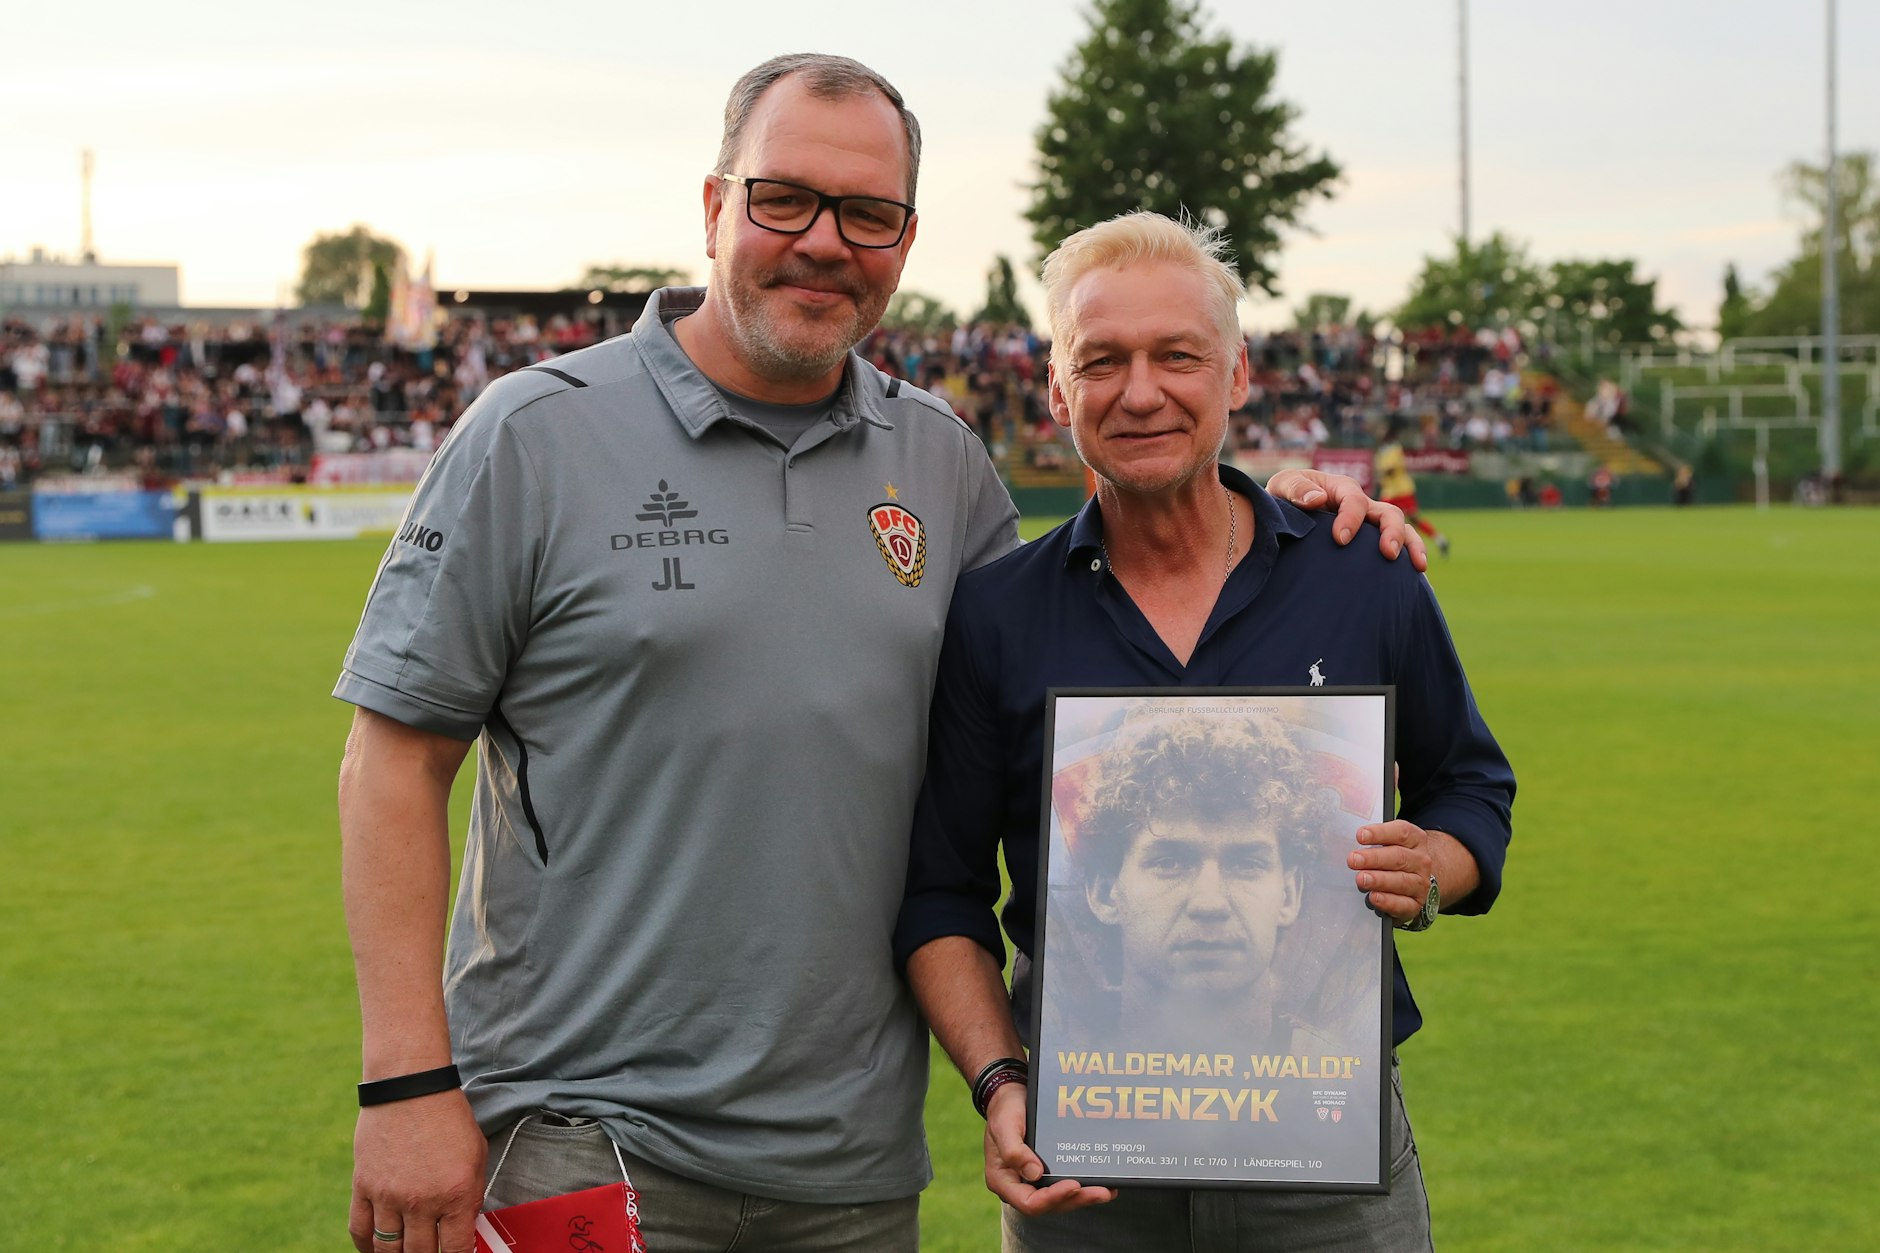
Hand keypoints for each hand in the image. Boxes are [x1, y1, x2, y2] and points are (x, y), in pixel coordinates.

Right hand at [349, 1091, 487, 1252]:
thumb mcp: (477, 1156)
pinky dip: (367, 1246)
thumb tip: (464, 1229)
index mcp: (456, 1194)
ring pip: (389, 1249)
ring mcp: (388, 1196)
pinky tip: (376, 1248)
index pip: (457, 1250)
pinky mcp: (363, 1187)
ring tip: (407, 1250)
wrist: (410, 1087)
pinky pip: (360, 1231)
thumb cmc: (448, 1118)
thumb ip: (471, 1196)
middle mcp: (421, 1201)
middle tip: (432, 1250)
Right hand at [983, 1082, 1116, 1215]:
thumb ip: (1013, 1150)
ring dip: (1084, 1197)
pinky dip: (1083, 1186)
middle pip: (1050, 1204)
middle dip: (1076, 1199)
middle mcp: (1020, 1185)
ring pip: (1061, 1199)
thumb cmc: (1005, 1110)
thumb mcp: (1004, 1125)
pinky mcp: (1046, 1173)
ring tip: (1107, 1191)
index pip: (1029, 1202)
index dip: (1053, 1198)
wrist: (1010, 1096)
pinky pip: (1064, 1185)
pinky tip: (1103, 1183)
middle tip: (1101, 1192)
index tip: (1073, 1185)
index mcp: (1003, 1180)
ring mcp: (1034, 1181)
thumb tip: (1035, 1173)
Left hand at [1266, 469, 1429, 571]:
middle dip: (1392, 533)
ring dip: (1412, 547)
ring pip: (1401, 531)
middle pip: (1388, 514)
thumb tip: (1317, 499)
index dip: (1350, 519)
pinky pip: (1396, 552)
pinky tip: (1416, 584)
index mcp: (1342, 489)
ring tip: (1419, 568)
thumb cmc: (1284, 498)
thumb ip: (1295, 488)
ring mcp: (1370, 527)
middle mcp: (1363, 506)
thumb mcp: (1283, 486)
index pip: (1354, 501)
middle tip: (1388, 554)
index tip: (1340, 540)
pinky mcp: (1370, 545)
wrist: (1284, 516)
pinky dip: (1408, 565)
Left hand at [1349, 820, 1437, 926]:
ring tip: (1361, 879)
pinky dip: (1388, 901)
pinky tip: (1374, 898)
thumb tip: (1343, 840)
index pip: (1401, 832)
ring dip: (1379, 880)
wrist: (1419, 879)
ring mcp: (1420, 883)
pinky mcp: (1416, 903)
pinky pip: (1403, 904)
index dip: (1380, 833)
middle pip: (1398, 857)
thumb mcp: (1390, 842)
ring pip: (1401, 881)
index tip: (1360, 836)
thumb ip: (1372, 840)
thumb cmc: (1395, 857)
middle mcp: (1421, 860)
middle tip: (1353, 860)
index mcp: (1415, 839)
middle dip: (1373, 858)